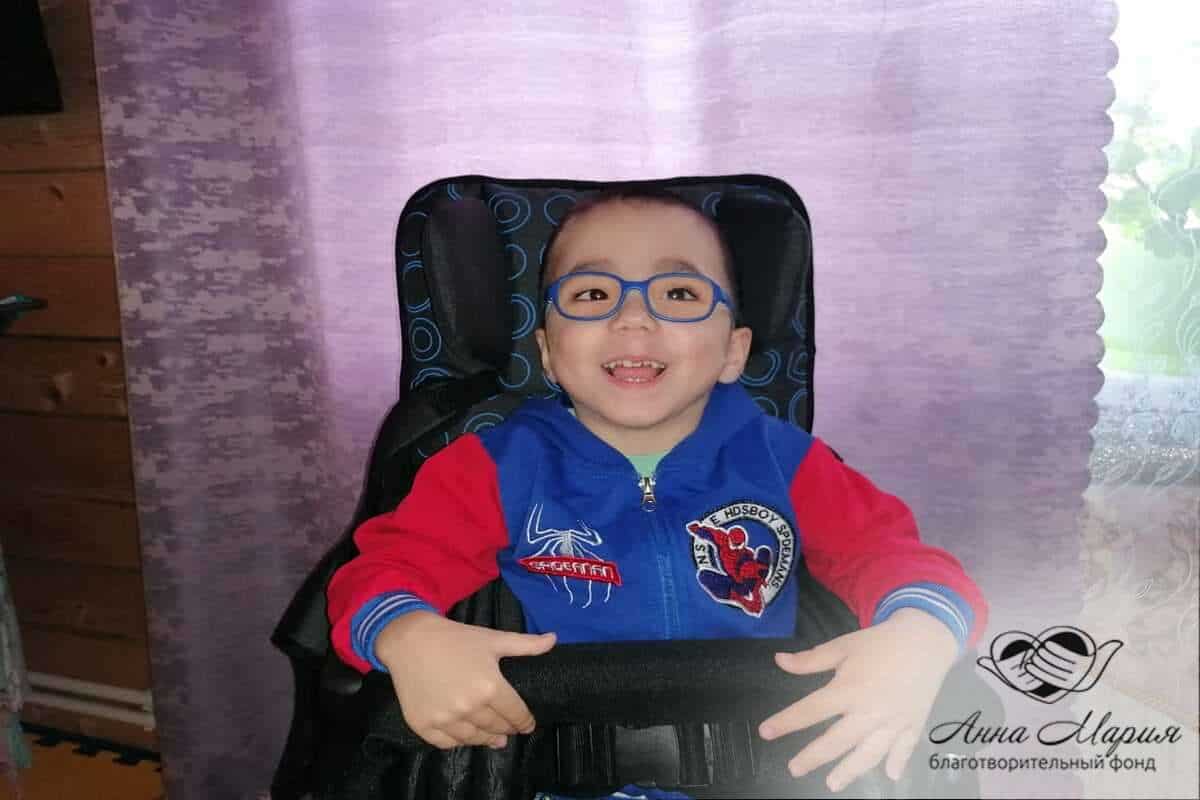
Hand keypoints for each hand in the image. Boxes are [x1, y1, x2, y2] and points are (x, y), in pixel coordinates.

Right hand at [375, 610, 556, 749]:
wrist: (410, 640)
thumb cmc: (455, 638)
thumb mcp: (493, 638)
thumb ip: (526, 645)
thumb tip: (554, 640)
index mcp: (490, 687)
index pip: (516, 714)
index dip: (525, 721)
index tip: (527, 725)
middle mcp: (469, 707)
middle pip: (497, 728)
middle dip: (506, 729)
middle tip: (510, 729)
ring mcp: (445, 719)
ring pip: (474, 739)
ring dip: (486, 739)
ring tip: (493, 738)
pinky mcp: (424, 725)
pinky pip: (447, 743)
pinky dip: (458, 741)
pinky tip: (465, 735)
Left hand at [758, 608, 957, 792]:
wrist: (924, 639)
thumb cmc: (879, 642)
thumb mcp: (842, 646)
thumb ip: (810, 660)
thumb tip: (779, 661)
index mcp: (848, 689)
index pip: (811, 710)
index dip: (786, 721)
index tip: (765, 732)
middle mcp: (869, 711)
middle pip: (837, 740)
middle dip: (813, 756)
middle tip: (794, 769)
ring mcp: (894, 721)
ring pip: (869, 753)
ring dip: (850, 771)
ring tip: (832, 784)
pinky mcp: (914, 724)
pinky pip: (904, 748)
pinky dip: (897, 762)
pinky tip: (888, 775)